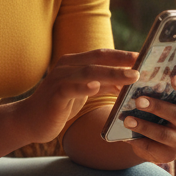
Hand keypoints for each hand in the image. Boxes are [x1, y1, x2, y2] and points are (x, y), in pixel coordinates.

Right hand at [14, 48, 139, 144]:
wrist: (30, 121)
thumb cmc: (59, 106)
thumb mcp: (84, 92)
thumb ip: (103, 84)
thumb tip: (130, 82)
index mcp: (75, 62)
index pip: (103, 55)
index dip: (123, 55)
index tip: (145, 56)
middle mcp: (67, 66)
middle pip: (98, 59)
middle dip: (122, 60)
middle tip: (144, 63)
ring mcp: (59, 79)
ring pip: (89, 72)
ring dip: (113, 73)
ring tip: (132, 76)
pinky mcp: (54, 94)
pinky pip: (71, 88)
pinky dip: (84, 87)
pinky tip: (96, 87)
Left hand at [120, 75, 175, 163]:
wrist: (150, 140)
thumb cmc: (153, 113)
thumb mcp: (156, 101)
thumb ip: (153, 92)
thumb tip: (134, 79)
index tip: (173, 77)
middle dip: (156, 107)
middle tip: (138, 101)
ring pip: (163, 133)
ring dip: (143, 126)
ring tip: (127, 120)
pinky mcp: (169, 155)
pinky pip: (152, 148)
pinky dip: (137, 141)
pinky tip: (125, 136)